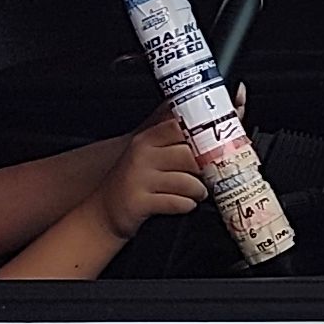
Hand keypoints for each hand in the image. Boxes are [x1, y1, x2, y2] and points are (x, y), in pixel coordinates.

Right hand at [92, 113, 209, 241]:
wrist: (105, 210)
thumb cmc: (136, 179)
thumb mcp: (150, 153)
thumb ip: (176, 137)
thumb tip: (218, 112)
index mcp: (147, 139)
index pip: (183, 128)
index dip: (205, 136)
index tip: (218, 144)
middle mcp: (142, 155)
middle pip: (189, 156)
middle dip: (206, 169)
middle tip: (210, 175)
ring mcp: (139, 179)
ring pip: (188, 181)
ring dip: (199, 190)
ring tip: (197, 192)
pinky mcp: (140, 202)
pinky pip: (178, 203)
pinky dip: (187, 205)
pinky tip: (184, 203)